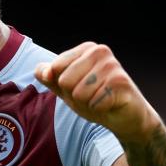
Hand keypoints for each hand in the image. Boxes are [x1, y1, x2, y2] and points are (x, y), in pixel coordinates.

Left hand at [35, 42, 161, 143]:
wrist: (125, 117)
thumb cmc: (94, 99)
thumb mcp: (66, 88)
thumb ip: (49, 77)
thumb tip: (41, 71)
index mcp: (86, 49)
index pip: (55, 68)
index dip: (63, 86)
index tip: (79, 87)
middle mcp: (100, 51)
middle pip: (65, 81)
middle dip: (74, 96)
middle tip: (92, 96)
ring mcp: (112, 65)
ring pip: (78, 93)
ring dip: (87, 103)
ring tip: (100, 100)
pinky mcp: (121, 82)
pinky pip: (93, 102)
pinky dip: (98, 109)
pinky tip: (110, 104)